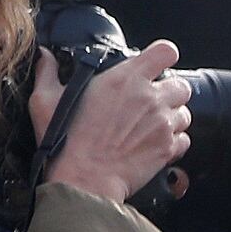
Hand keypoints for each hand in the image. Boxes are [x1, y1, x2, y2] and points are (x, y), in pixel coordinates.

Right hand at [35, 42, 192, 205]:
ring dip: (173, 117)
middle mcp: (150, 98)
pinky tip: (156, 143)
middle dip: (171, 91)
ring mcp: (162, 124)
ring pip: (185, 113)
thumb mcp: (45, 99)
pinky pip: (184, 139)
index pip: (165, 52)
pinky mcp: (167, 149)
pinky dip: (175, 141)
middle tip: (153, 100)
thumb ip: (48, 72)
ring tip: (153, 125)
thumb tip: (45, 56)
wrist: (84, 179)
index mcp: (125, 79)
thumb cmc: (65, 141)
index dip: (164, 56)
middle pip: (181, 85)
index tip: (157, 63)